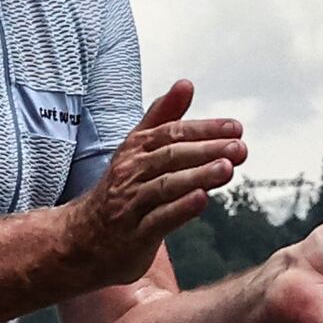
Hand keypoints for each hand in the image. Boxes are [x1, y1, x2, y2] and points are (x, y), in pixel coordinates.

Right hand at [56, 81, 245, 285]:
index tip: (236, 127)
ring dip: (198, 176)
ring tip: (227, 169)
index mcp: (135, 149)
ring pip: (166, 186)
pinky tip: (202, 200)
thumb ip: (162, 116)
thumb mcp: (136, 149)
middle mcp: (131, 172)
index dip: (204, 129)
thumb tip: (186, 84)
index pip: (171, 132)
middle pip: (171, 156)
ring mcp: (131, 204)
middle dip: (207, 150)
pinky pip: (158, 220)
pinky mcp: (133, 235)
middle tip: (239, 148)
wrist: (83, 238)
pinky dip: (180, 209)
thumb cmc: (121, 189)